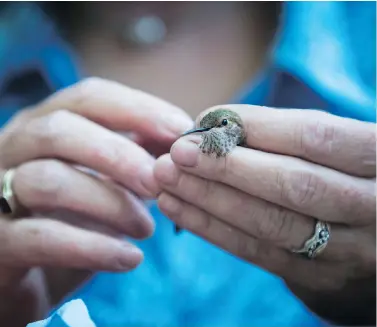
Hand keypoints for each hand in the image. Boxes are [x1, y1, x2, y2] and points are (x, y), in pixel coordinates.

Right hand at [0, 77, 191, 324]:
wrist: (28, 275)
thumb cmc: (72, 218)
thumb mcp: (105, 181)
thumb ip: (135, 156)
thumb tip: (179, 137)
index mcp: (44, 127)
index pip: (89, 97)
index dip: (137, 109)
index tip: (181, 128)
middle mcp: (13, 149)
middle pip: (60, 130)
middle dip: (119, 154)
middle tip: (159, 182)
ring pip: (49, 180)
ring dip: (110, 203)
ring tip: (146, 229)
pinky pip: (41, 238)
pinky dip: (92, 247)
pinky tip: (129, 259)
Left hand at [154, 105, 375, 324]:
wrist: (375, 239)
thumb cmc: (344, 177)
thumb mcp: (336, 150)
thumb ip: (289, 138)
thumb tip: (216, 124)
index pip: (315, 136)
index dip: (258, 126)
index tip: (208, 118)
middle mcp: (373, 206)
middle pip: (292, 184)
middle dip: (226, 166)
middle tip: (177, 153)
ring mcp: (350, 250)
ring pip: (271, 223)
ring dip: (210, 199)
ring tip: (166, 178)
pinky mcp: (319, 280)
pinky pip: (259, 253)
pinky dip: (212, 229)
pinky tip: (178, 208)